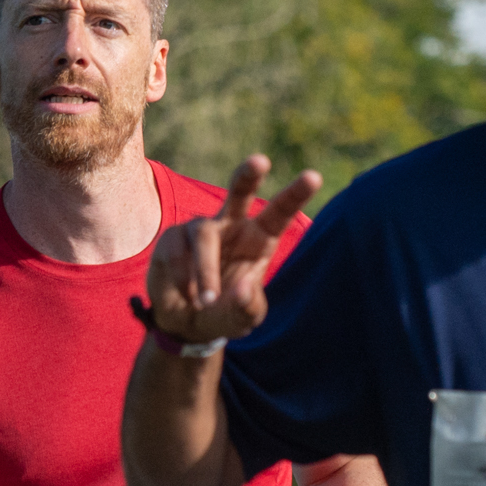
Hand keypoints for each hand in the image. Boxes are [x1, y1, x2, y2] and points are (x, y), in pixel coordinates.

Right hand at [144, 156, 322, 343]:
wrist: (186, 324)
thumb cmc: (225, 314)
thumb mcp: (243, 319)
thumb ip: (246, 306)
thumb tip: (242, 287)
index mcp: (259, 239)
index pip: (280, 213)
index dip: (295, 195)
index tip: (314, 177)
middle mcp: (231, 226)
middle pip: (239, 191)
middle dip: (248, 174)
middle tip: (260, 161)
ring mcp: (200, 230)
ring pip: (204, 234)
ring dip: (206, 271)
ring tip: (206, 302)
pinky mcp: (172, 239)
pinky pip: (177, 251)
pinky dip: (183, 278)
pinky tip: (187, 296)